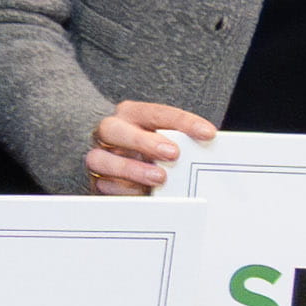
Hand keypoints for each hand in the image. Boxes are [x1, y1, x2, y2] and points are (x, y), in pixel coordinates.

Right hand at [81, 100, 212, 198]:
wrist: (123, 173)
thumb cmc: (152, 154)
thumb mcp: (166, 142)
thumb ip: (180, 143)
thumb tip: (208, 151)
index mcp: (131, 114)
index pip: (156, 112)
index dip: (183, 122)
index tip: (208, 133)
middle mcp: (111, 132)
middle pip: (114, 129)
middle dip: (143, 141)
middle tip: (173, 153)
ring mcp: (99, 157)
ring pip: (100, 159)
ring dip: (131, 169)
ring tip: (159, 178)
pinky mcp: (96, 182)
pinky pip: (102, 185)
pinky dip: (122, 190)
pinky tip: (142, 193)